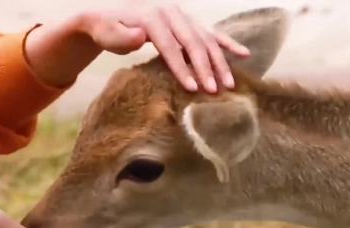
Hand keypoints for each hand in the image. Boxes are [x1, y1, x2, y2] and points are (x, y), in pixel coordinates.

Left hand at [80, 4, 249, 92]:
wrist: (108, 15)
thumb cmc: (105, 29)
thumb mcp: (105, 32)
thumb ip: (120, 36)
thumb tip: (140, 36)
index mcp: (151, 16)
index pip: (170, 45)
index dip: (181, 66)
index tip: (192, 87)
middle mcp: (171, 12)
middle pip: (193, 42)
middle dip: (206, 68)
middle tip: (215, 91)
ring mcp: (183, 16)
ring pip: (206, 39)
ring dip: (220, 62)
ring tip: (229, 85)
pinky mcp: (189, 21)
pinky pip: (212, 32)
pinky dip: (228, 43)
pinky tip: (244, 54)